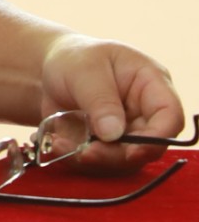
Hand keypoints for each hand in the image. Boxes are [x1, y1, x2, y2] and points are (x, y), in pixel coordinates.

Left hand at [39, 33, 185, 173]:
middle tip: (86, 152)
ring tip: (60, 144)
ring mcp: (126, 133)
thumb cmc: (76, 58)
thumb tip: (113, 134)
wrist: (51, 68)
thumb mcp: (84, 69)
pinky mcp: (106, 147)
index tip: (132, 150)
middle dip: (116, 155)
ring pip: (123, 161)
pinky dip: (76, 158)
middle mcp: (145, 114)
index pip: (169, 116)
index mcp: (151, 85)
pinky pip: (98, 163)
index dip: (157, 137)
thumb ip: (100, 100)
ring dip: (94, 160)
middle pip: (146, 146)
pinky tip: (56, 143)